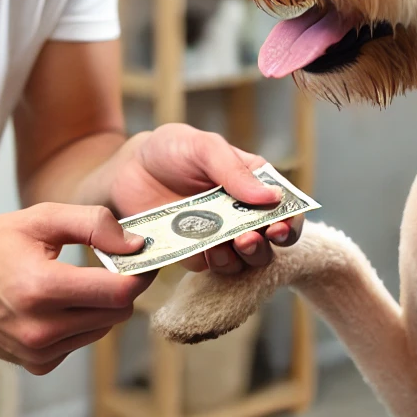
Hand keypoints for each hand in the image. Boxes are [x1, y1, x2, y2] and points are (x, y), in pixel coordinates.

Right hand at [0, 203, 154, 374]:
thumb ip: (93, 224)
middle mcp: (40, 329)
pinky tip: (59, 302)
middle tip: (113, 262)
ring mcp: (37, 352)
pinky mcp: (36, 364)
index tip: (145, 257)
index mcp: (42, 289)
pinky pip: (82, 342)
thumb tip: (134, 243)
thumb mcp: (41, 218)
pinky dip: (82, 321)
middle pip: (117, 312)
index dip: (140, 273)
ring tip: (77, 280)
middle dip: (122, 286)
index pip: (117, 293)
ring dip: (102, 304)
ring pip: (104, 329)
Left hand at [79, 123, 304, 275]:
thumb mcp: (204, 147)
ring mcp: (218, 236)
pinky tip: (206, 254)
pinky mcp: (193, 254)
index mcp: (252, 183)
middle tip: (247, 238)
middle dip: (263, 245)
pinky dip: (213, 265)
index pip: (284, 207)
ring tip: (227, 246)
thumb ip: (235, 170)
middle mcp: (241, 214)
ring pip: (243, 261)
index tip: (279, 228)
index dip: (289, 221)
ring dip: (241, 259)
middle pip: (269, 241)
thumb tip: (273, 197)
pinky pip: (210, 269)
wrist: (127, 168)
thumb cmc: (172, 149)